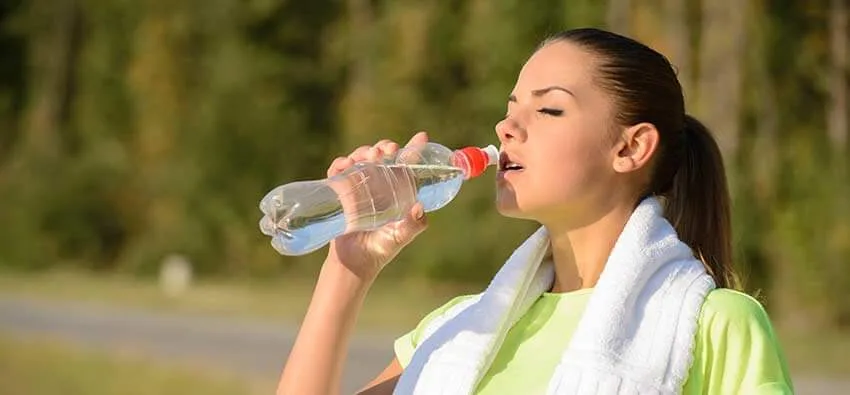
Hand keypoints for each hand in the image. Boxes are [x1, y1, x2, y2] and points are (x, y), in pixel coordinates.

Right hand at [325, 132, 429, 278]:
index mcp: (397, 191)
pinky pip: (338, 171)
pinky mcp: (340, 191)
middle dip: (385, 147)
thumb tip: (419, 206)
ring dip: (364, 152)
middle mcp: (379, 185)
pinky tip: (345, 165)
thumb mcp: (400, 237)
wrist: (354, 263)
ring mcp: (358, 186)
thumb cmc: (380, 249)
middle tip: (388, 149)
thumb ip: (413, 224)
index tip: (421, 137)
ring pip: (361, 159)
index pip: (406, 165)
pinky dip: (340, 164)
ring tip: (370, 156)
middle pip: (383, 156)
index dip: (414, 149)